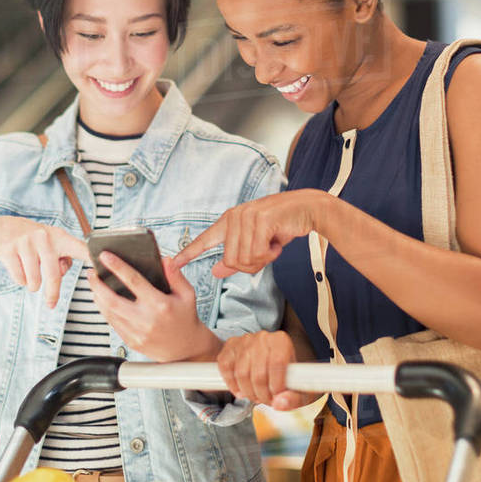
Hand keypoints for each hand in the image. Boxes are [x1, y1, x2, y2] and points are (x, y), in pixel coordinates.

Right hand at [0, 216, 87, 308]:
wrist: (1, 228)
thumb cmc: (34, 241)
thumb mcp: (52, 244)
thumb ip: (63, 259)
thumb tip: (61, 274)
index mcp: (60, 237)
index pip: (81, 249)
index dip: (91, 259)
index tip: (100, 269)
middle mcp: (44, 237)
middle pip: (54, 275)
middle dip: (52, 294)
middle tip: (51, 305)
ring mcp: (25, 242)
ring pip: (34, 281)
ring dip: (33, 285)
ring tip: (31, 277)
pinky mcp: (8, 249)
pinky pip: (19, 279)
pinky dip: (20, 280)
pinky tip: (17, 268)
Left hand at [88, 254, 221, 361]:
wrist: (186, 350)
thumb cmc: (185, 319)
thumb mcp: (187, 294)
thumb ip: (175, 275)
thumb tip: (164, 259)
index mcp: (160, 305)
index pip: (134, 281)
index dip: (117, 266)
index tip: (106, 256)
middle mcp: (146, 319)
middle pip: (112, 300)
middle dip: (97, 284)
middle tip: (91, 273)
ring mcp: (137, 332)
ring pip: (109, 313)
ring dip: (97, 297)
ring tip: (94, 285)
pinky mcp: (131, 341)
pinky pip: (112, 324)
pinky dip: (104, 310)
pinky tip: (102, 301)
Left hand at [172, 190, 329, 277]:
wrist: (307, 209)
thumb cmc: (283, 226)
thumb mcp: (257, 244)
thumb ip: (236, 257)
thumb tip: (216, 271)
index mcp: (229, 221)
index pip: (205, 240)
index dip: (188, 253)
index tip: (173, 264)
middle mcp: (234, 217)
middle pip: (232, 261)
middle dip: (251, 265)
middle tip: (266, 254)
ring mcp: (247, 217)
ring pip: (245, 259)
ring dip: (263, 259)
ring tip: (272, 245)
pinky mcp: (261, 220)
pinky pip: (258, 252)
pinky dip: (271, 254)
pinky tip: (277, 243)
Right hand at [217, 331, 316, 409]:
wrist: (274, 365)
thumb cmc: (288, 378)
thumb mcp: (299, 390)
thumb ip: (293, 398)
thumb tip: (279, 404)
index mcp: (281, 341)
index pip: (277, 364)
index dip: (275, 387)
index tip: (276, 397)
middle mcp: (262, 337)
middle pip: (258, 373)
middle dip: (261, 394)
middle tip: (266, 401)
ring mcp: (244, 340)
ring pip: (241, 373)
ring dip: (248, 392)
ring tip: (256, 396)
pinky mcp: (230, 346)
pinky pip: (225, 368)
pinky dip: (231, 384)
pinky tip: (241, 391)